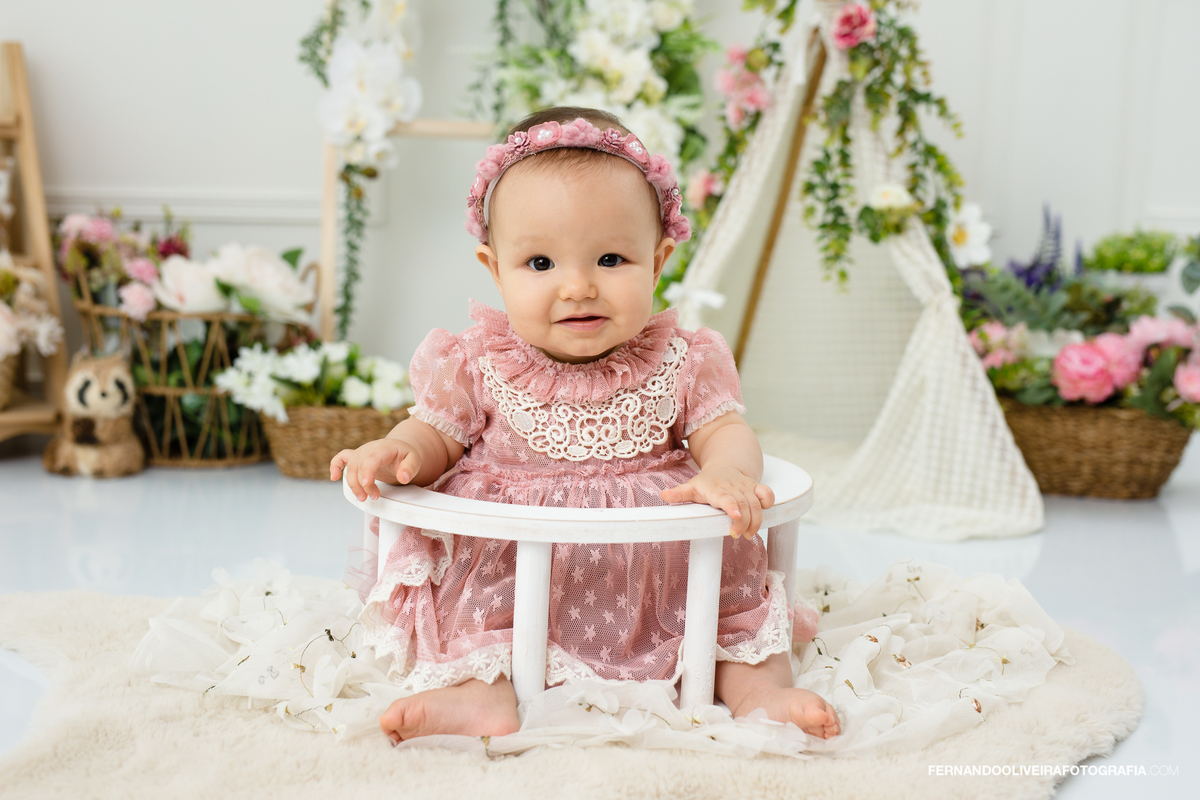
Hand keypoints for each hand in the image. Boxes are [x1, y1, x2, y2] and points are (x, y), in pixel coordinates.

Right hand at [330, 437, 423, 501]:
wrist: (399, 449)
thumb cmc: (406, 456)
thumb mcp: (414, 460)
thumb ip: (410, 468)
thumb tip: (404, 477)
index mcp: (384, 448)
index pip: (372, 458)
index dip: (367, 471)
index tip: (367, 484)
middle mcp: (369, 448)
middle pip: (359, 466)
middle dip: (363, 485)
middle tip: (374, 497)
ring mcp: (361, 452)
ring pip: (350, 467)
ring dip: (353, 484)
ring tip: (363, 498)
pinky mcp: (355, 457)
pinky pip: (341, 458)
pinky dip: (335, 466)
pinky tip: (334, 478)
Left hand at [659, 464, 774, 537]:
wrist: (724, 467)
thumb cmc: (706, 483)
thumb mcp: (691, 487)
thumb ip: (679, 494)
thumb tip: (664, 495)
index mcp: (715, 488)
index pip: (724, 496)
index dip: (731, 505)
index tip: (735, 515)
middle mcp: (732, 486)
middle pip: (742, 503)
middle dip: (743, 521)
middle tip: (737, 535)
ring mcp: (745, 486)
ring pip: (755, 503)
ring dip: (756, 520)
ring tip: (749, 535)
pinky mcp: (756, 487)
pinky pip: (766, 493)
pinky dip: (769, 501)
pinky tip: (766, 513)